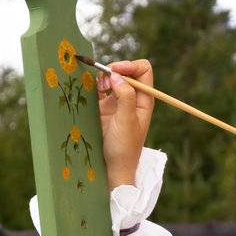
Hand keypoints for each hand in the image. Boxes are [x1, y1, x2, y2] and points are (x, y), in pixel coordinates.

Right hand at [97, 59, 155, 189]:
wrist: (112, 168)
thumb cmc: (124, 148)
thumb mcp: (127, 121)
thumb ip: (125, 96)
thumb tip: (117, 75)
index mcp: (144, 100)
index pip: (143, 70)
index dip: (130, 66)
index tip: (116, 72)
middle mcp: (132, 98)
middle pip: (125, 71)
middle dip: (114, 70)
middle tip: (104, 82)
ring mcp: (117, 102)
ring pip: (111, 78)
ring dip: (103, 78)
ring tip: (98, 88)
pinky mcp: (103, 108)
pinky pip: (99, 89)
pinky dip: (94, 85)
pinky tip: (92, 91)